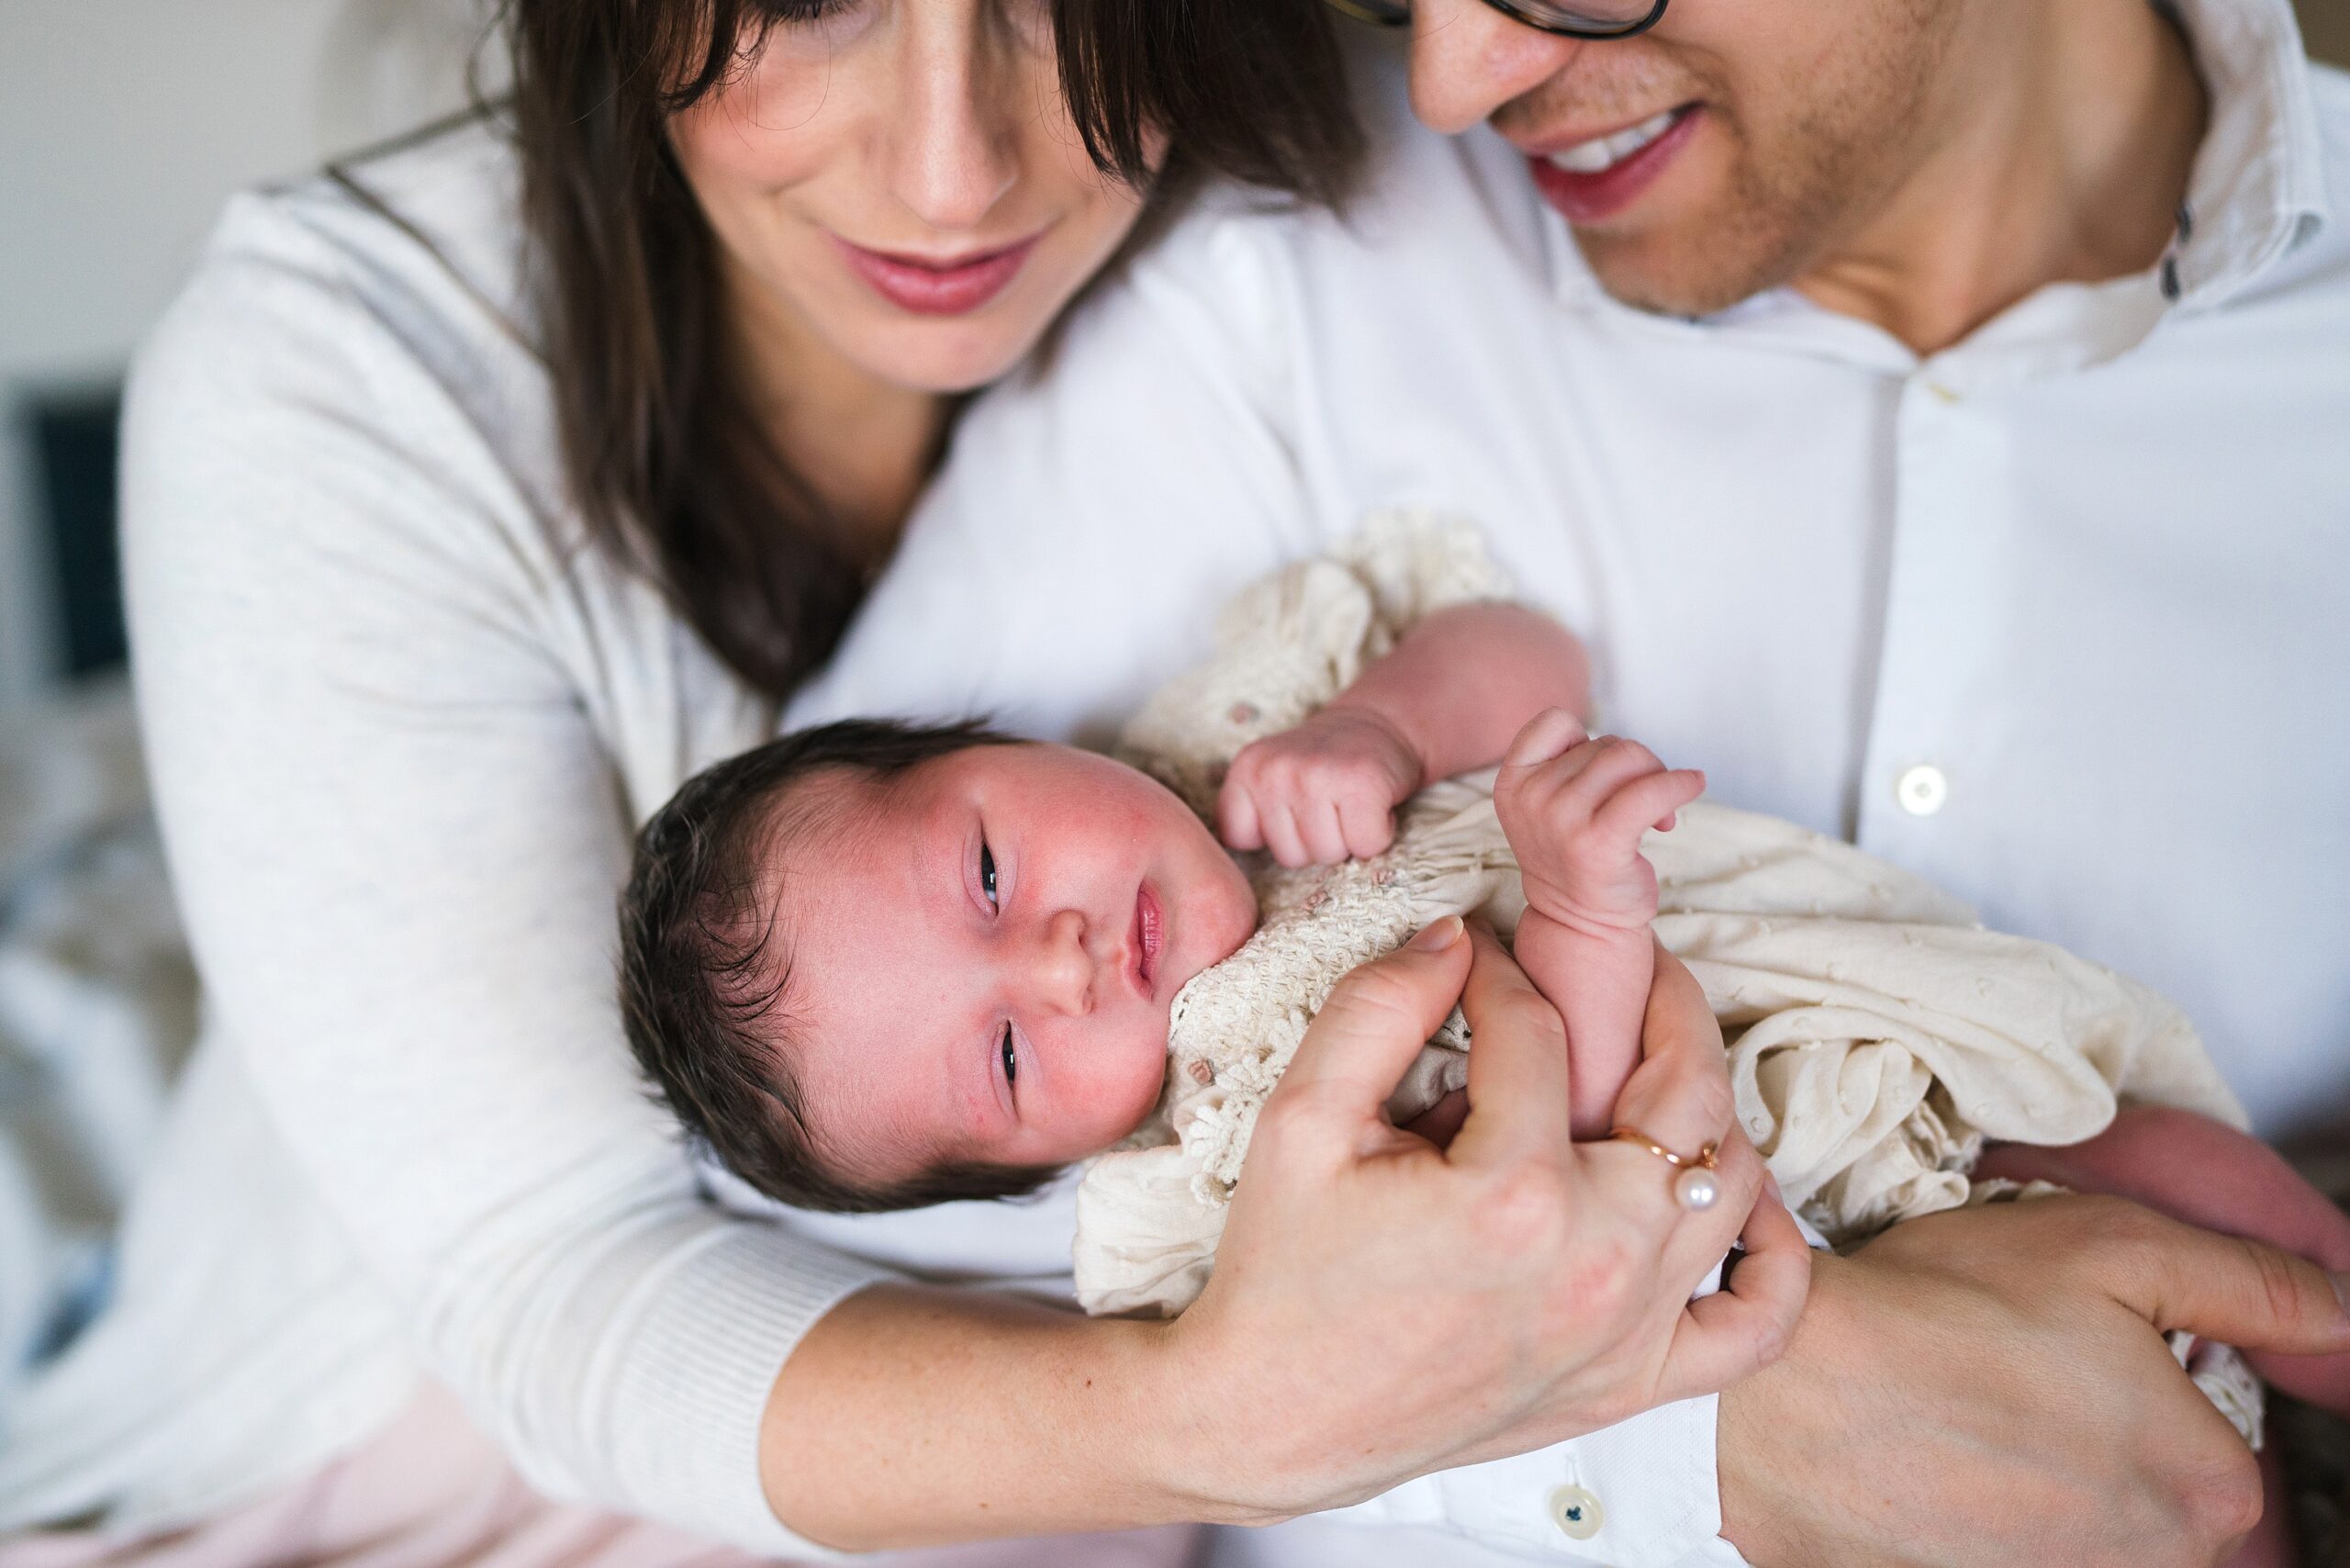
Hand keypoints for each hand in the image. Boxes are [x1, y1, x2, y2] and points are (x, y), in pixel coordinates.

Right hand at [1166, 920, 1809, 1516]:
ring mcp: (1627, 1329)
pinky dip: (1775, 1255)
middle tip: (1623, 969)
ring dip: (1705, 1110)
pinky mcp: (1632, 1381)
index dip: (1502, 972)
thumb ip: (1378, 1008)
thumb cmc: (1280, 1271)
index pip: (1540, 1031)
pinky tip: (1737, 1204)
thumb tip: (1453, 935)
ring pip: (1732, 1183)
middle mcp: (1595, 1260)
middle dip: (1656, 1001)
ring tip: (1653, 1070)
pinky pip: (1760, 1321)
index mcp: (1511, 1191)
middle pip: (1685, 1089)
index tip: (1477, 957)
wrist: (1274, 1417)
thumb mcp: (1300, 1119)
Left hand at [1218, 704, 1424, 864]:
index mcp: (1247, 768)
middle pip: (1289, 857)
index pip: (1240, 840)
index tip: (1294, 810)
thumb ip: (1247, 810)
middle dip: (1314, 841)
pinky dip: (1378, 834)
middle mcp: (1276, 770)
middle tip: (1330, 804)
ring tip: (1350, 804)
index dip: (1274, 835)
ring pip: (1327, 854)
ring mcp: (1317, 775)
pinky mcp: (1362, 784)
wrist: (1378, 726)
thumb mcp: (1269, 776)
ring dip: (1347, 839)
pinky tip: (1373, 806)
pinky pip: (1366, 845)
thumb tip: (1236, 864)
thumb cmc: (1323, 767)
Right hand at [1495, 709, 1704, 933]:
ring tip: (1659, 813)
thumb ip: (1568, 767)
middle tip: (1644, 804)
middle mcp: (1531, 798)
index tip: (1601, 774)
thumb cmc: (1575, 857)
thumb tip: (1632, 752)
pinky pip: (1650, 791)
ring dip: (1657, 778)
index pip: (1554, 722)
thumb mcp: (1549, 805)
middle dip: (1636, 766)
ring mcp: (1561, 820)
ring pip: (1629, 758)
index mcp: (1512, 783)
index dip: (1587, 739)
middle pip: (1605, 744)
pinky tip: (1693, 786)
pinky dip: (1680, 784)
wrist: (1581, 924)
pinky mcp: (1598, 843)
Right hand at [1718, 1197, 2349, 1566]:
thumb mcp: (2111, 1248)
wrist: (1784, 1400)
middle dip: (2097, 1433)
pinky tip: (1932, 1464)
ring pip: (2086, 1526)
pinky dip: (1983, 1513)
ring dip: (2039, 1478)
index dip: (2143, 1367)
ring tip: (1961, 1414)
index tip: (2067, 1335)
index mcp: (2211, 1484)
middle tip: (2009, 1372)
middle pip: (2156, 1490)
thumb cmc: (1938, 1315)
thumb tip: (2342, 1313)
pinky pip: (2014, 1549)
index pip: (2215, 1427)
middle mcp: (2160, 1565)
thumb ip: (2250, 1285)